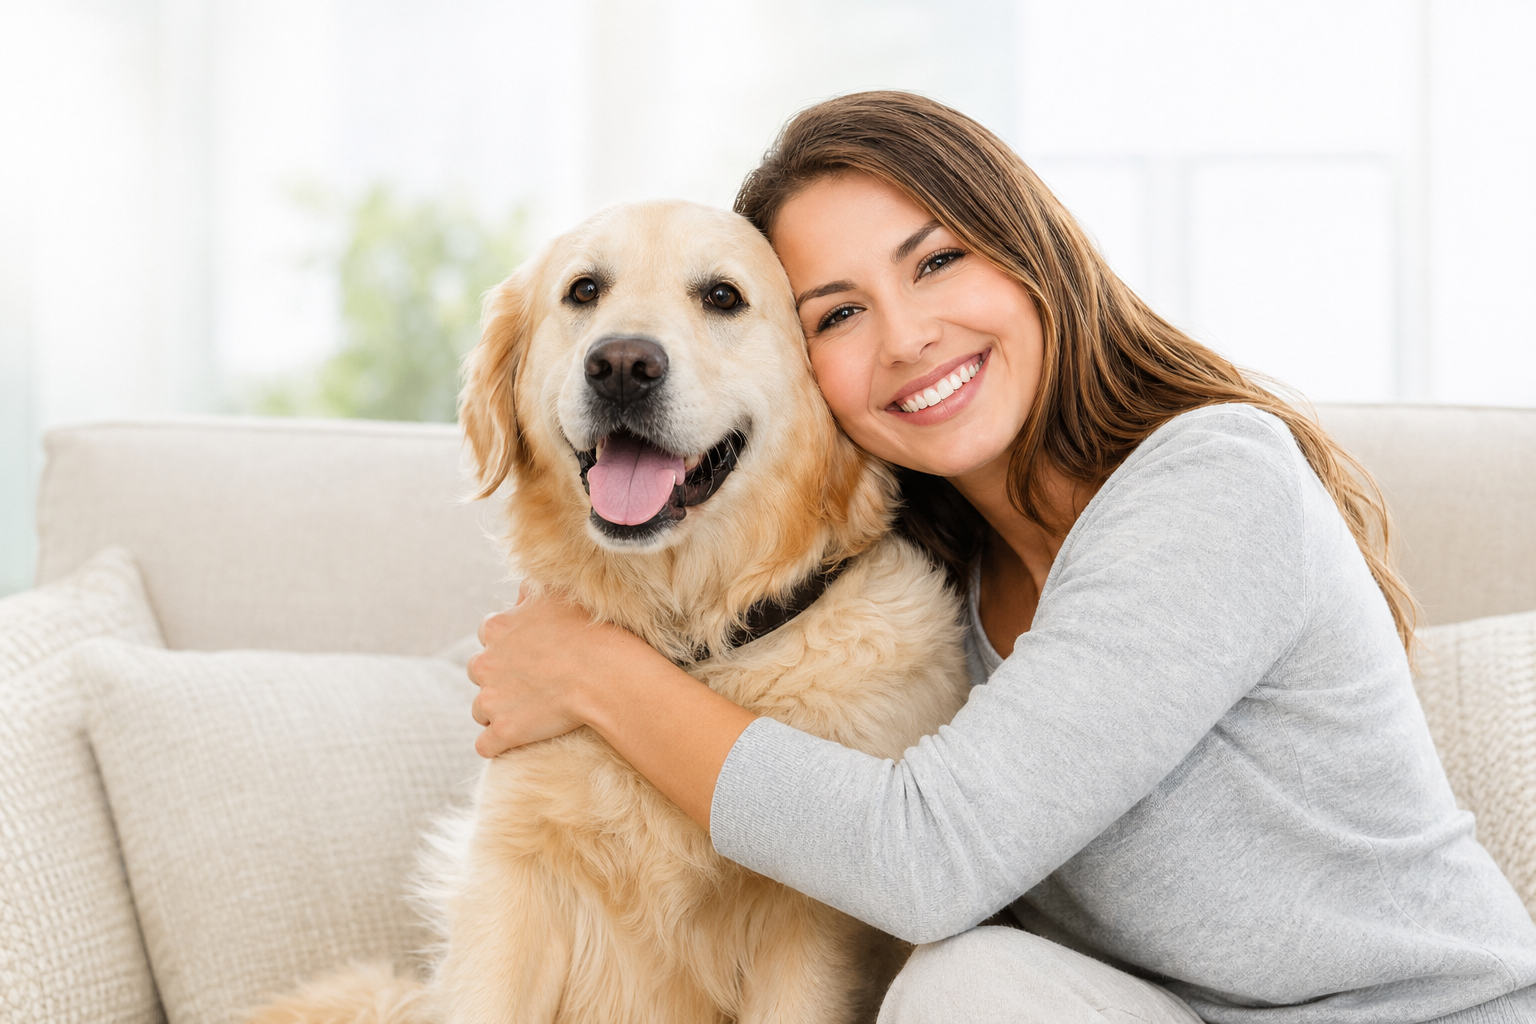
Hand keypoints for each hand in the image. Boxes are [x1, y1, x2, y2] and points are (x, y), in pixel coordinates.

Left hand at [467, 583, 656, 758]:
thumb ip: (531, 592)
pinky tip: (513, 742)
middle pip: (479, 673)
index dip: (508, 646)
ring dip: (497, 711)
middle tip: (529, 684)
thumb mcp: (558, 594)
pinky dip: (497, 744)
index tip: (528, 654)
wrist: (605, 674)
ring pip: (480, 710)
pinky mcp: (503, 731)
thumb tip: (521, 594)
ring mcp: (491, 699)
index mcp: (496, 627)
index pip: (487, 636)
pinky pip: (485, 745)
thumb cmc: (589, 631)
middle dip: (498, 679)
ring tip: (528, 713)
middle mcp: (485, 662)